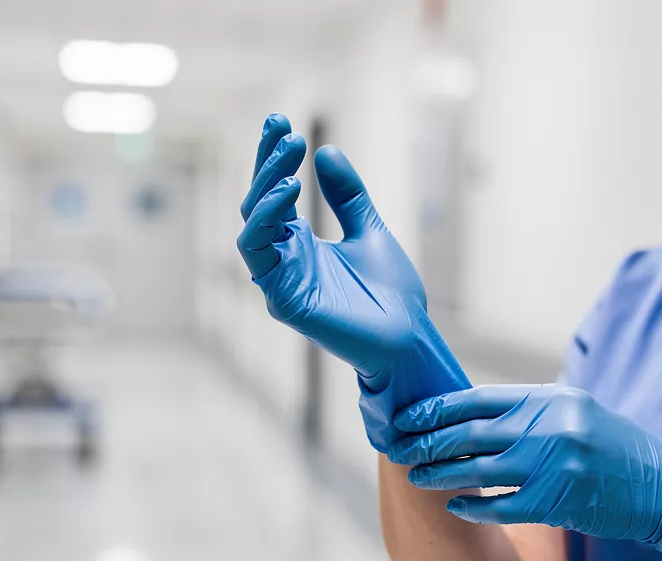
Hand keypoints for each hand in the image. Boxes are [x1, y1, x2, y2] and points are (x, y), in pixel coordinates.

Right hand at [236, 114, 468, 451]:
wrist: (409, 337)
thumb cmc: (392, 295)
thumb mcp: (370, 231)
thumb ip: (348, 197)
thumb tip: (328, 152)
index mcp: (301, 245)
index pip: (275, 194)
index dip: (273, 158)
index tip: (280, 122)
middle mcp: (285, 260)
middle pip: (259, 204)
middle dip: (268, 164)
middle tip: (285, 132)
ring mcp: (280, 280)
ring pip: (252, 225)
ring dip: (265, 187)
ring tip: (290, 158)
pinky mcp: (283, 299)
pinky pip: (258, 253)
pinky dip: (267, 219)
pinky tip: (290, 190)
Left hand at [389, 385, 661, 560]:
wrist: (661, 486)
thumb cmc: (611, 448)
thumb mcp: (573, 411)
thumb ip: (528, 410)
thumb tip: (467, 411)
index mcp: (550, 399)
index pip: (478, 398)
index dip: (436, 408)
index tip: (407, 416)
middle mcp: (549, 427)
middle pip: (469, 432)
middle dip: (426, 441)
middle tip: (397, 447)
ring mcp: (553, 465)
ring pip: (477, 469)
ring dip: (439, 474)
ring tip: (415, 476)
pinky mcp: (557, 502)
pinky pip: (500, 505)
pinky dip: (472, 507)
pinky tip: (453, 507)